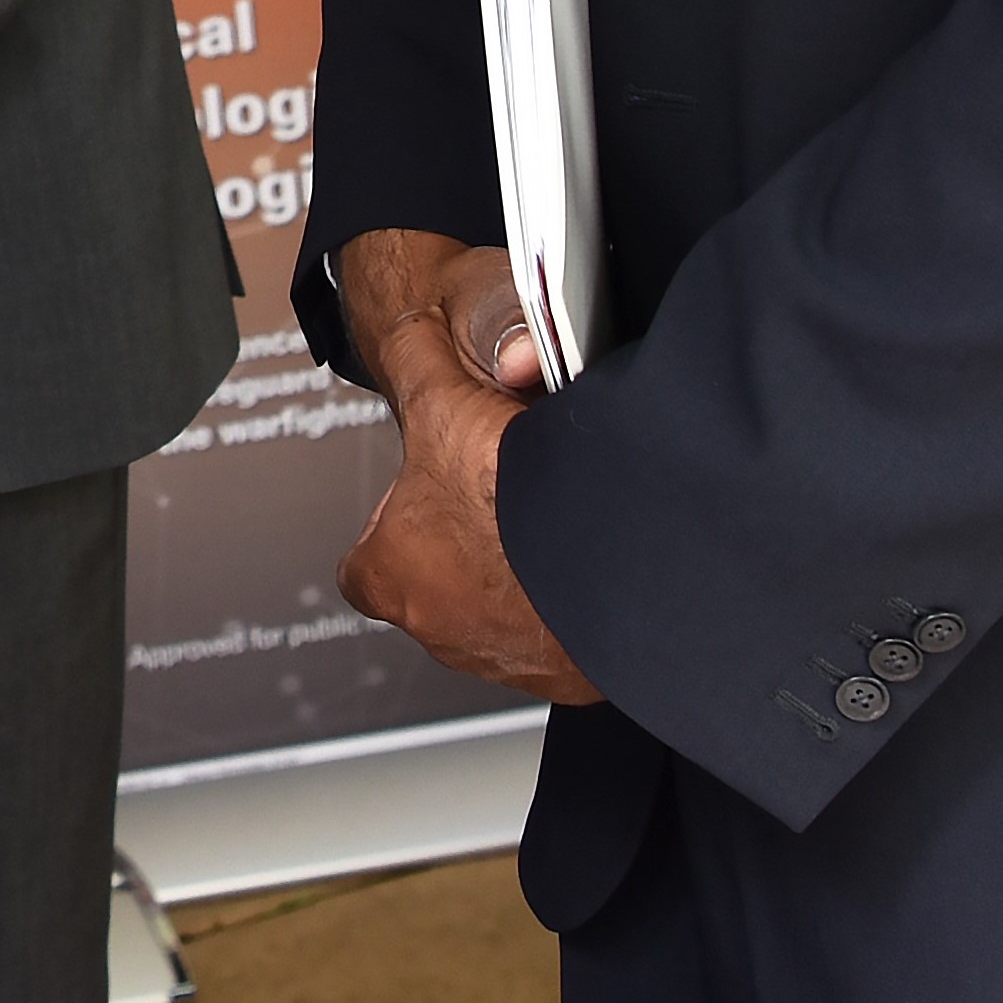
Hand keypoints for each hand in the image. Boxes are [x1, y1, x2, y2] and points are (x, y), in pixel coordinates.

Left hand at [328, 228, 599, 703]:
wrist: (633, 559)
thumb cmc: (526, 497)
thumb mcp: (450, 403)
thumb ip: (419, 360)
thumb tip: (410, 325)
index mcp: (392, 576)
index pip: (369, 554)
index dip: (401, 516)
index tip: (435, 489)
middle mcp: (442, 632)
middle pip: (439, 579)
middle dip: (468, 542)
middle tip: (503, 496)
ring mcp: (504, 661)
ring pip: (500, 611)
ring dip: (521, 572)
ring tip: (550, 520)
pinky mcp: (567, 677)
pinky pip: (559, 636)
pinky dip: (571, 603)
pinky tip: (591, 557)